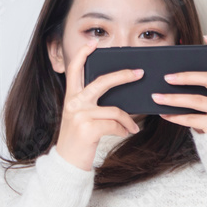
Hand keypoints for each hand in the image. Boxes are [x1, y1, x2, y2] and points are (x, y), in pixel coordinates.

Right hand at [55, 42, 142, 170]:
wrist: (67, 163)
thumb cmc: (78, 140)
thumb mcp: (81, 118)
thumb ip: (92, 104)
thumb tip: (119, 95)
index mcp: (71, 97)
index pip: (75, 70)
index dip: (83, 54)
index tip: (93, 43)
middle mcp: (74, 103)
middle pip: (101, 82)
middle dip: (123, 76)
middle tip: (139, 73)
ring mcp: (80, 115)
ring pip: (114, 110)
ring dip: (127, 120)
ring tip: (133, 127)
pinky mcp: (88, 128)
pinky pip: (115, 124)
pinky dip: (123, 130)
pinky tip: (125, 134)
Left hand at [153, 35, 206, 133]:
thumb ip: (201, 93)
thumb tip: (172, 80)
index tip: (206, 37)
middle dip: (186, 76)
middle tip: (166, 77)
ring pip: (197, 100)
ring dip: (173, 98)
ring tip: (156, 97)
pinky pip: (193, 119)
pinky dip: (176, 116)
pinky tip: (163, 114)